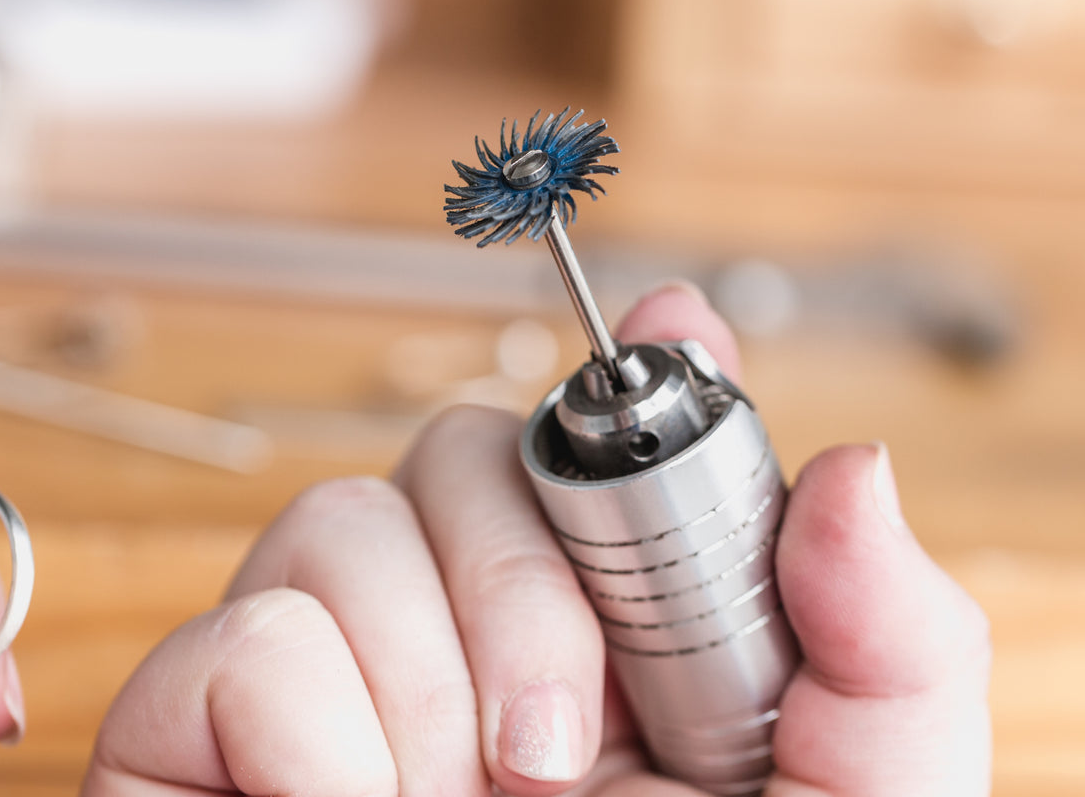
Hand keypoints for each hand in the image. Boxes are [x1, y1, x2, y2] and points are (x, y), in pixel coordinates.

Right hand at [81, 284, 991, 796]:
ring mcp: (329, 667)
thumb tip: (848, 470)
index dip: (634, 371)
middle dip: (520, 587)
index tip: (669, 333)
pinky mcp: (201, 722)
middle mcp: (460, 629)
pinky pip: (246, 637)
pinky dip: (314, 739)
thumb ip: (882, 657)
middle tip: (560, 752)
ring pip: (341, 521)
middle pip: (457, 448)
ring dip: (423, 681)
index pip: (597, 441)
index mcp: (612, 637)